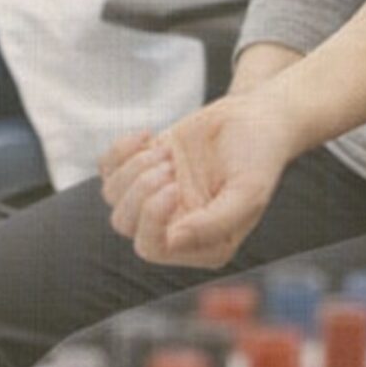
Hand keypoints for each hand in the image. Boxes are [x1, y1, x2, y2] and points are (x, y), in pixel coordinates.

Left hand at [99, 91, 307, 268]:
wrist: (253, 118)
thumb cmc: (257, 156)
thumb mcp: (248, 192)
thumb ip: (215, 223)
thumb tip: (173, 240)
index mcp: (203, 245)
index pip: (152, 247)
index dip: (153, 216)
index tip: (175, 183)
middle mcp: (175, 228)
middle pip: (125, 223)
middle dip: (142, 188)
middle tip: (171, 163)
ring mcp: (155, 199)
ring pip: (113, 197)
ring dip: (135, 167)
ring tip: (168, 152)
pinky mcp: (142, 171)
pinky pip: (107, 169)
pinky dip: (121, 149)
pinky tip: (149, 136)